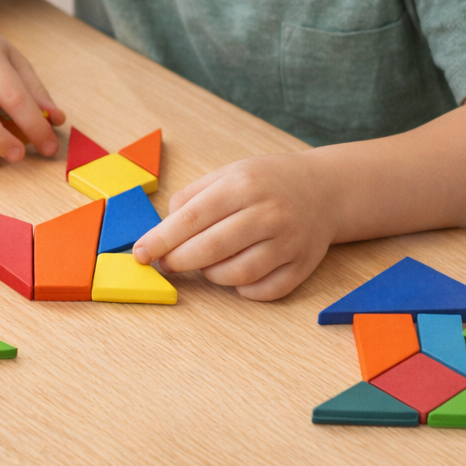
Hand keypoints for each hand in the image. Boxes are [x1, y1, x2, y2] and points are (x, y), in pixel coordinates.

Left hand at [132, 152, 337, 299]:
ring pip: (236, 275)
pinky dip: (242, 289)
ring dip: (210, 275)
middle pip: (211, 249)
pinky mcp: (303, 266)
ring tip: (204, 263)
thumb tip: (163, 229)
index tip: (141, 254)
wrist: (325, 190)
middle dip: (179, 261)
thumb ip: (192, 197)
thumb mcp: (228, 173)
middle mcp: (268, 214)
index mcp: (243, 186)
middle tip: (165, 264)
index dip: (162, 239)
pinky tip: (235, 274)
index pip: (192, 217)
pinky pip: (264, 291)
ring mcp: (288, 242)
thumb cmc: (266, 181)